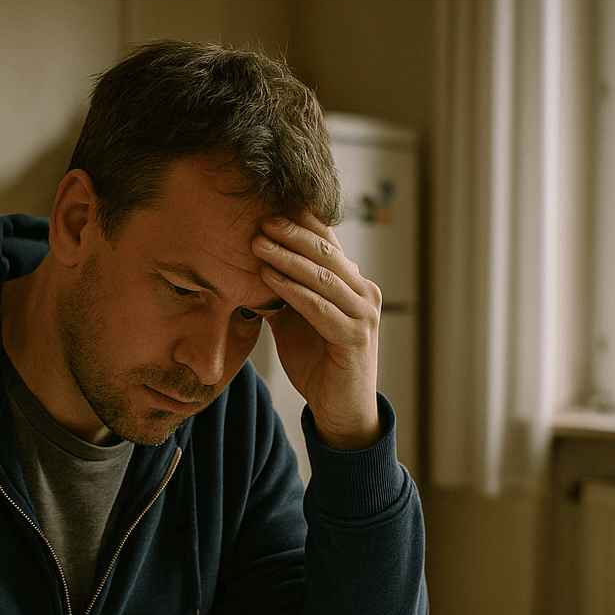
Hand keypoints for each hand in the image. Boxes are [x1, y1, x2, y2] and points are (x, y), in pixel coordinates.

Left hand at [252, 212, 382, 450]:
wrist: (340, 409)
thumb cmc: (318, 361)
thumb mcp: (296, 319)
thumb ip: (282, 291)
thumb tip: (250, 265)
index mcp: (352, 283)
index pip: (327, 243)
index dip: (300, 223)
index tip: (269, 205)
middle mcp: (364, 292)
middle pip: (326, 253)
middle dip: (291, 234)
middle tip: (261, 219)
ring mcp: (364, 315)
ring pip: (323, 276)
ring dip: (288, 258)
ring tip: (258, 244)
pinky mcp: (355, 338)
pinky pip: (320, 308)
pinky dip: (293, 291)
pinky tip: (269, 278)